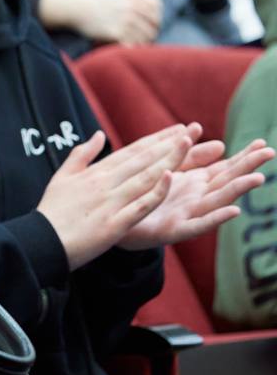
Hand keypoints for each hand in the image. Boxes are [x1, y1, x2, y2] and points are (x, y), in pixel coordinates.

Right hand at [38, 124, 197, 269]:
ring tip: (189, 145)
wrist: (41, 241)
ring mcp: (110, 202)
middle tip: (193, 130)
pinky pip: (139, 205)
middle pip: (143, 160)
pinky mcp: (114, 223)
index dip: (157, 139)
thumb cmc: (52, 211)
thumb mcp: (62, 177)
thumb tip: (98, 135)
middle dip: (169, 144)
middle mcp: (105, 183)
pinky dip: (156, 192)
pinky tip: (171, 178)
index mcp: (95, 173)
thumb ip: (82, 155)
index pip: (132, 151)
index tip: (177, 129)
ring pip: (145, 177)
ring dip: (169, 160)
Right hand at [76, 0, 162, 44]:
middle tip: (151, 37)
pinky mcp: (116, 32)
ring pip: (143, 35)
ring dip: (145, 42)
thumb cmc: (96, 1)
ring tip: (143, 45)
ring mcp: (124, 20)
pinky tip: (133, 49)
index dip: (157, 18)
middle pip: (151, 23)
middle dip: (153, 32)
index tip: (156, 25)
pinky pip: (131, 42)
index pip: (154, 9)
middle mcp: (130, 7)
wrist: (78, 10)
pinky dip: (134, 47)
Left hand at [117, 138, 273, 250]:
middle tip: (270, 153)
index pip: (224, 167)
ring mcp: (186, 215)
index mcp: (193, 184)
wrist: (113, 224)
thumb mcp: (167, 172)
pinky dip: (216, 218)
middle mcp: (195, 199)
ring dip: (237, 189)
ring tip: (257, 178)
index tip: (262, 143)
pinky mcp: (172, 232)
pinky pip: (197, 225)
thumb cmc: (141, 198)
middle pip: (226, 181)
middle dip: (247, 167)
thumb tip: (221, 144)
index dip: (243, 156)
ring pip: (217, 201)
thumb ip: (191, 159)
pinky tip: (234, 210)